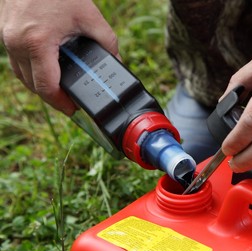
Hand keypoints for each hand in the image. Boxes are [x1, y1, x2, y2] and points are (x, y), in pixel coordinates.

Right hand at [0, 0, 117, 115]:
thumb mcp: (89, 16)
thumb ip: (106, 42)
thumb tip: (116, 62)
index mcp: (38, 42)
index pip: (47, 86)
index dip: (61, 103)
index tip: (74, 109)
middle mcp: (17, 43)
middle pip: (33, 86)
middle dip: (53, 97)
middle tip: (71, 101)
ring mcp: (7, 38)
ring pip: (22, 76)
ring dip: (40, 85)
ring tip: (61, 88)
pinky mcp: (5, 33)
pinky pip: (17, 62)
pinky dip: (31, 70)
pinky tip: (48, 69)